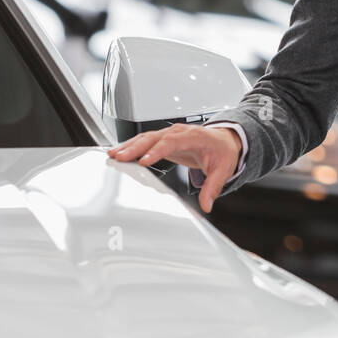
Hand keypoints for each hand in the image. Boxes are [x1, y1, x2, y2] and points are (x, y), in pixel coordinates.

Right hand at [108, 124, 240, 213]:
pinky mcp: (163, 140)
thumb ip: (213, 187)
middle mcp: (178, 133)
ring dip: (129, 146)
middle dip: (135, 147)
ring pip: (146, 138)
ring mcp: (169, 135)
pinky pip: (145, 141)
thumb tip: (207, 205)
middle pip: (153, 138)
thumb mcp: (222, 170)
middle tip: (119, 157)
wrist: (224, 140)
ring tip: (113, 155)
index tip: (144, 162)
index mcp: (193, 137)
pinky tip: (119, 153)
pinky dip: (131, 146)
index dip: (157, 151)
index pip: (171, 142)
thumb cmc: (222, 151)